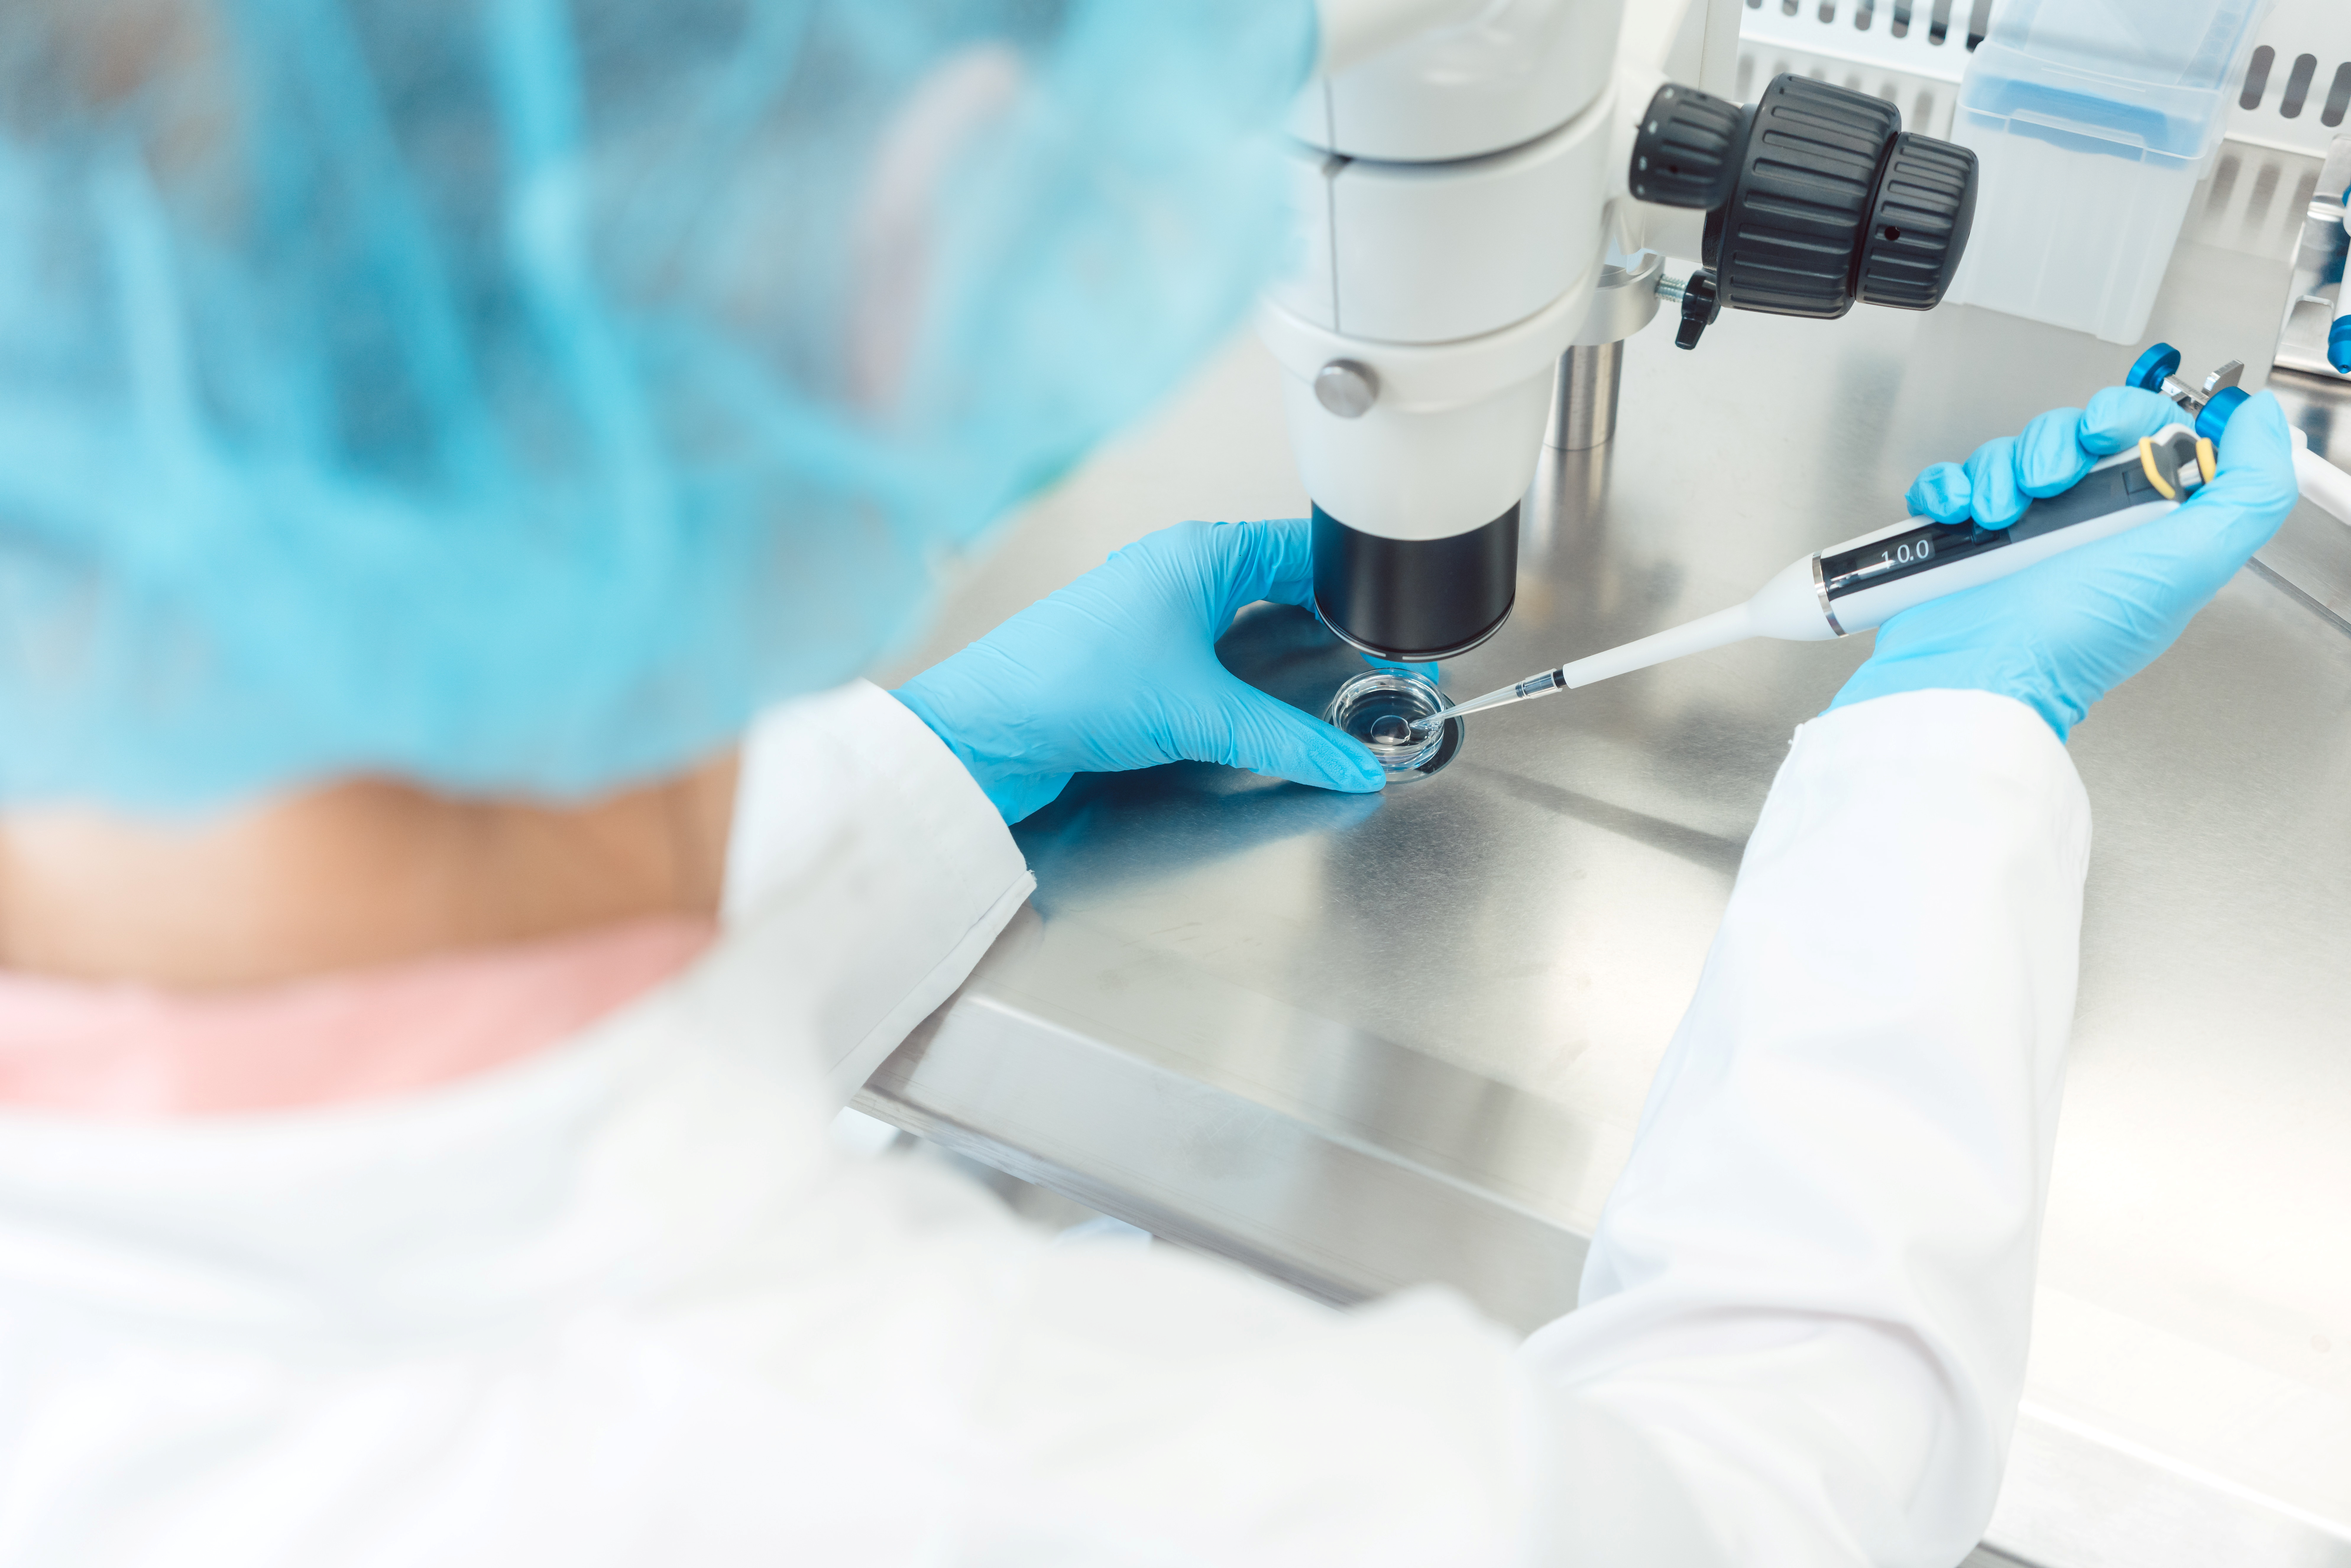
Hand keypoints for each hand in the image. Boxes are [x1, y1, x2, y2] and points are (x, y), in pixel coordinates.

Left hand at [894, 518, 1387, 821]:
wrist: (984, 731)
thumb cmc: (1071, 689)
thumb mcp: (1201, 715)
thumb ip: (1288, 741)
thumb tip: (1352, 766)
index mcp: (1201, 554)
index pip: (1308, 552)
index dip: (1358, 591)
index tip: (1397, 630)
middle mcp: (1178, 570)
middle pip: (1284, 583)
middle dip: (1333, 621)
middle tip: (1382, 661)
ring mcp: (1156, 610)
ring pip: (1250, 616)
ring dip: (1291, 645)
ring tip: (1340, 678)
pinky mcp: (1138, 653)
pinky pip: (1216, 649)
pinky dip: (1250, 669)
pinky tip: (1271, 699)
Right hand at [1829, 387, 2301, 738]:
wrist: (1979, 676)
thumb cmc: (2074, 640)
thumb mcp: (2191, 564)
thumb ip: (2250, 491)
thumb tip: (2259, 420)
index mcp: (2140, 525)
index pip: (2145, 433)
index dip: (2125, 416)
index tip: (2103, 435)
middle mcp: (2081, 526)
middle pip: (2070, 435)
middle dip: (2053, 444)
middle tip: (2047, 486)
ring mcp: (2016, 533)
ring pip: (2007, 454)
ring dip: (1998, 471)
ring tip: (1997, 517)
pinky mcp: (1959, 541)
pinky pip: (1949, 483)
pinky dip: (1947, 487)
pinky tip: (1959, 515)